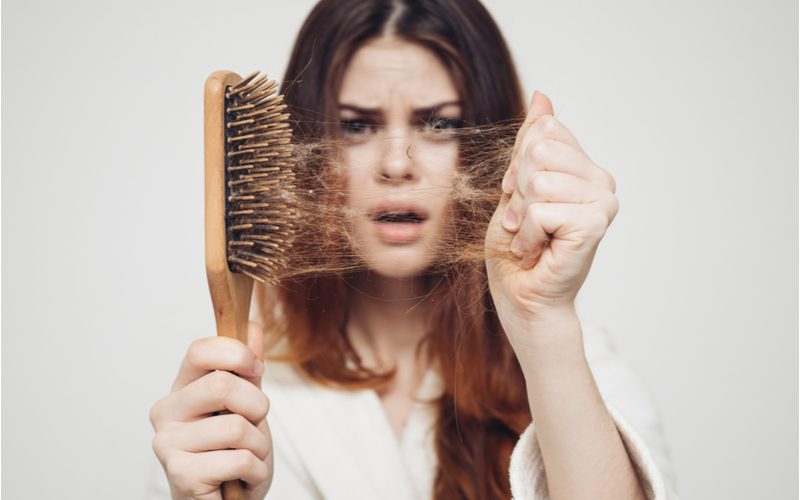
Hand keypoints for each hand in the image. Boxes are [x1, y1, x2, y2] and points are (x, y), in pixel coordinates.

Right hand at [149, 322, 272, 499]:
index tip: (256, 369)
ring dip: (259, 446)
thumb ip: (248, 369)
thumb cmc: (230, 453)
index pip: (200, 351)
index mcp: (182, 388)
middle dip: (257, 406)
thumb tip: (251, 327)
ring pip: (237, 427)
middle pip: (222, 385)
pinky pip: (239, 459)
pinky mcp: (180, 474)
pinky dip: (255, 471)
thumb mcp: (246, 405)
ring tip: (247, 456)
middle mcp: (166, 412)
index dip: (237, 354)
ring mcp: (168, 443)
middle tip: (254, 424)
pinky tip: (242, 477)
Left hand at [485, 92, 617, 344]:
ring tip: (530, 237)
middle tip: (525, 222)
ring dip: (521, 216)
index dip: (518, 166)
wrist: (521, 296)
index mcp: (585, 167)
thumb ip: (531, 142)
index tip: (522, 199)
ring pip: (538, 181)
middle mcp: (601, 180)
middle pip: (539, 151)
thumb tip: (542, 96)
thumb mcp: (516, 184)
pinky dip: (526, 234)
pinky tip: (535, 250)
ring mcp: (603, 202)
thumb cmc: (517, 247)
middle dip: (518, 190)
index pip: (544, 132)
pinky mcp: (595, 224)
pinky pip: (541, 209)